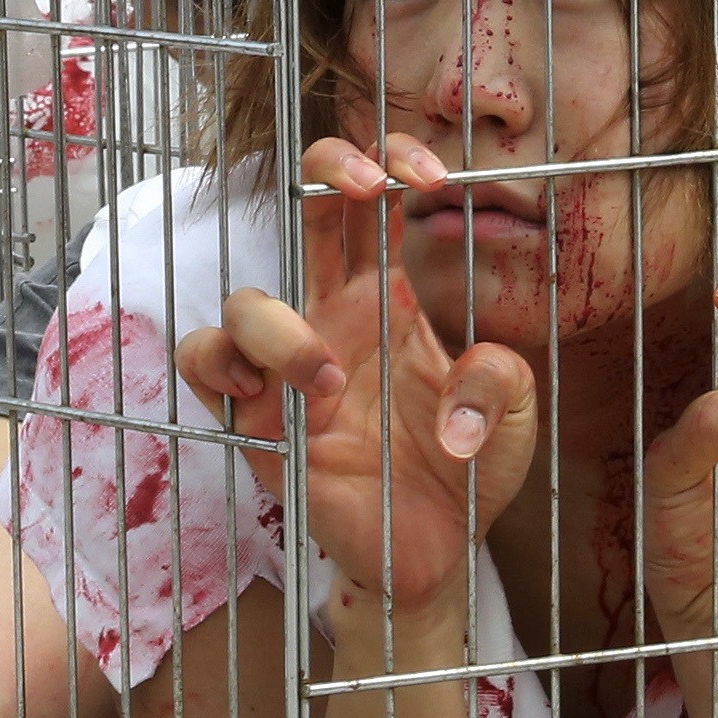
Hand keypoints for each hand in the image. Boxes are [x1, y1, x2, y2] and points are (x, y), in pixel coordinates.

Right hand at [176, 135, 537, 618]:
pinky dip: (219, 362)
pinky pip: (204, 363)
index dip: (395, 162)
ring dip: (282, 328)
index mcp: (394, 301)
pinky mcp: (255, 419)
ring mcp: (289, 366)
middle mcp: (336, 318)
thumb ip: (503, 383)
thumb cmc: (467, 475)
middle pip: (307, 207)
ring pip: (246, 300)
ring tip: (329, 380)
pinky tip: (263, 393)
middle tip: (366, 186)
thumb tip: (466, 377)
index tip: (434, 175)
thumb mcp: (512, 423)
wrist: (433, 556)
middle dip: (326, 168)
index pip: (380, 204)